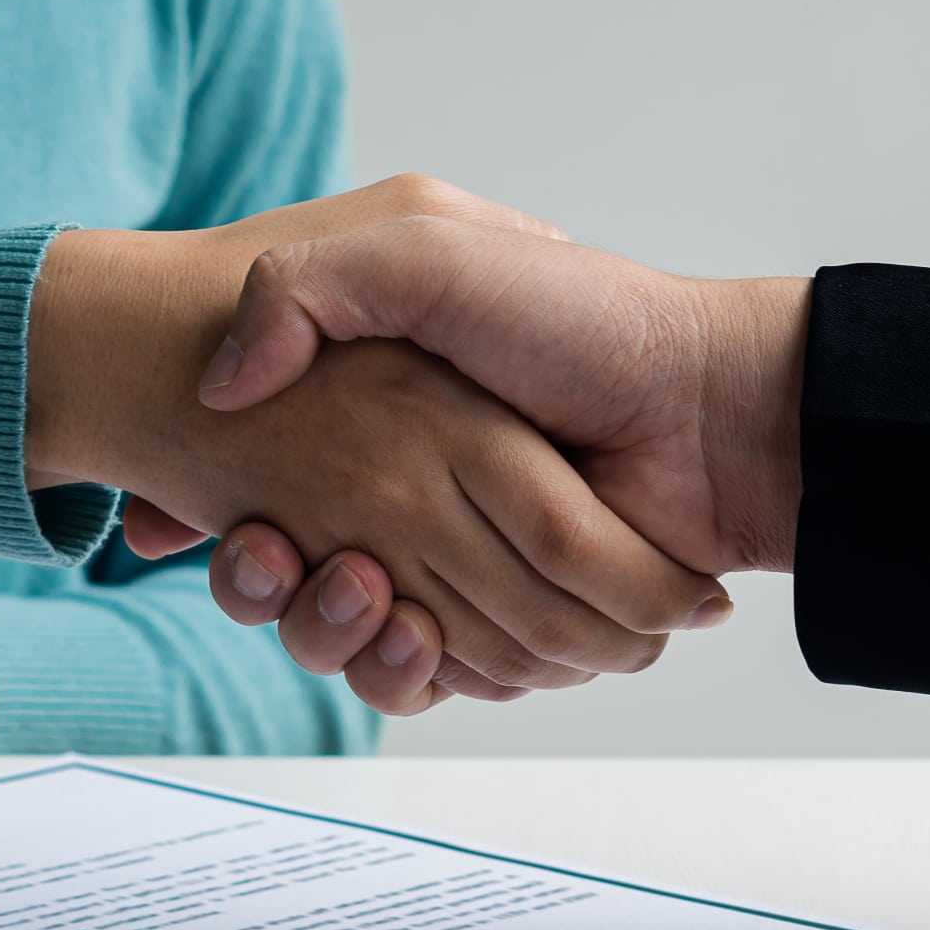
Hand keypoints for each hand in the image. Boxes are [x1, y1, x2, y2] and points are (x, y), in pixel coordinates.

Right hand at [25, 178, 730, 692]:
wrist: (708, 412)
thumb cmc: (579, 322)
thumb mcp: (425, 249)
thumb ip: (304, 287)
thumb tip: (221, 385)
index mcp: (381, 421)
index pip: (260, 493)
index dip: (230, 522)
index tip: (236, 520)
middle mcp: (407, 499)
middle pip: (288, 579)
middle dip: (270, 587)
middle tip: (280, 556)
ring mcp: (454, 572)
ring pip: (344, 640)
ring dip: (330, 634)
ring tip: (359, 592)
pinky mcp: (503, 635)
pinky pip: (422, 680)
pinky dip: (405, 672)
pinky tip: (412, 636)